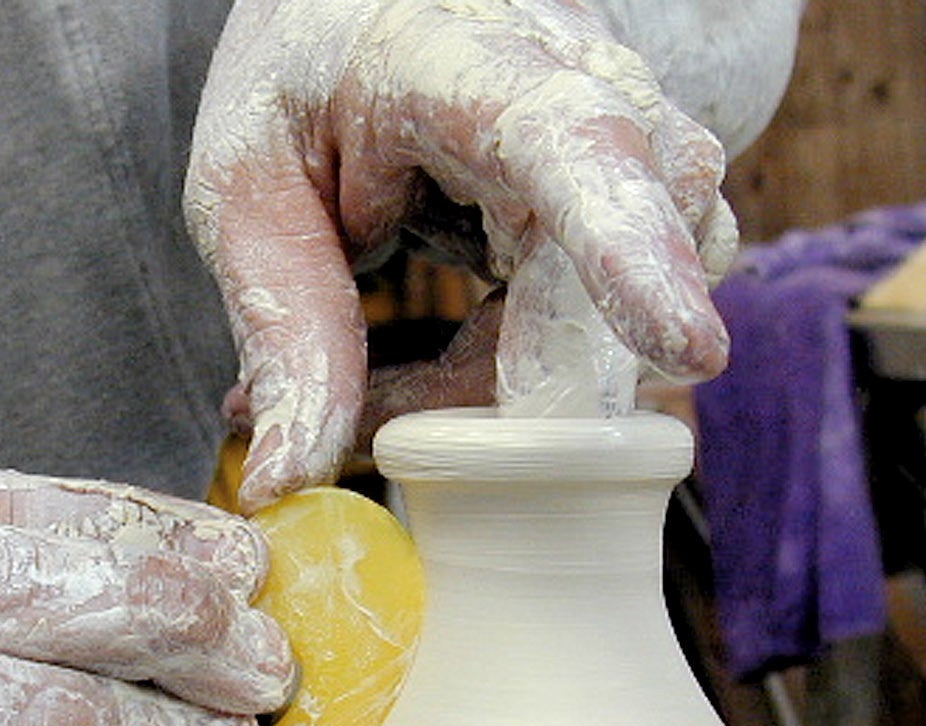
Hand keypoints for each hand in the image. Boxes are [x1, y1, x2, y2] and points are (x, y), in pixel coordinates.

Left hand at [186, 0, 740, 507]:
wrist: (361, 16)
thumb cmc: (300, 88)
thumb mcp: (242, 194)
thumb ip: (282, 328)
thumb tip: (290, 478)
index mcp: (461, 59)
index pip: (574, 141)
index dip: (632, 249)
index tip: (683, 349)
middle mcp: (583, 83)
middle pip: (610, 276)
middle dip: (498, 387)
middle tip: (374, 424)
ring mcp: (633, 143)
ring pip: (617, 325)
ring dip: (499, 390)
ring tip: (379, 382)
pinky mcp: (647, 206)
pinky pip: (605, 335)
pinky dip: (517, 378)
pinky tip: (432, 367)